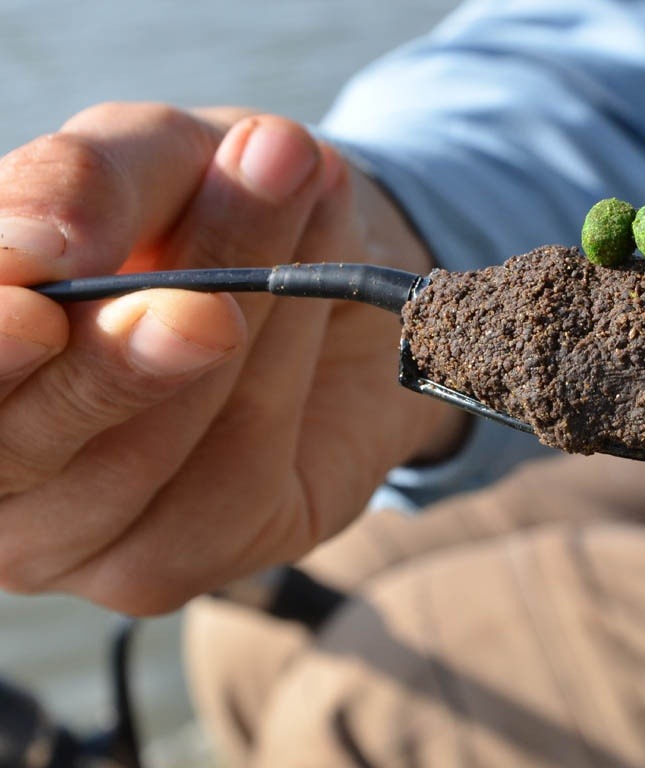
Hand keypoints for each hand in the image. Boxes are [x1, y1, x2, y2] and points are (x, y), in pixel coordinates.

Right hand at [0, 102, 460, 613]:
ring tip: (300, 247)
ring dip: (237, 349)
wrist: (327, 274)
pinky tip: (314, 323)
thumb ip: (95, 178)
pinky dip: (283, 387)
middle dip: (117, 363)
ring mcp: (61, 532)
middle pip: (16, 438)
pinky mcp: (164, 565)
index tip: (50, 272)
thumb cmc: (213, 206)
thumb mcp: (158, 156)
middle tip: (206, 305)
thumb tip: (49, 234)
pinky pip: (226, 488)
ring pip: (133, 461)